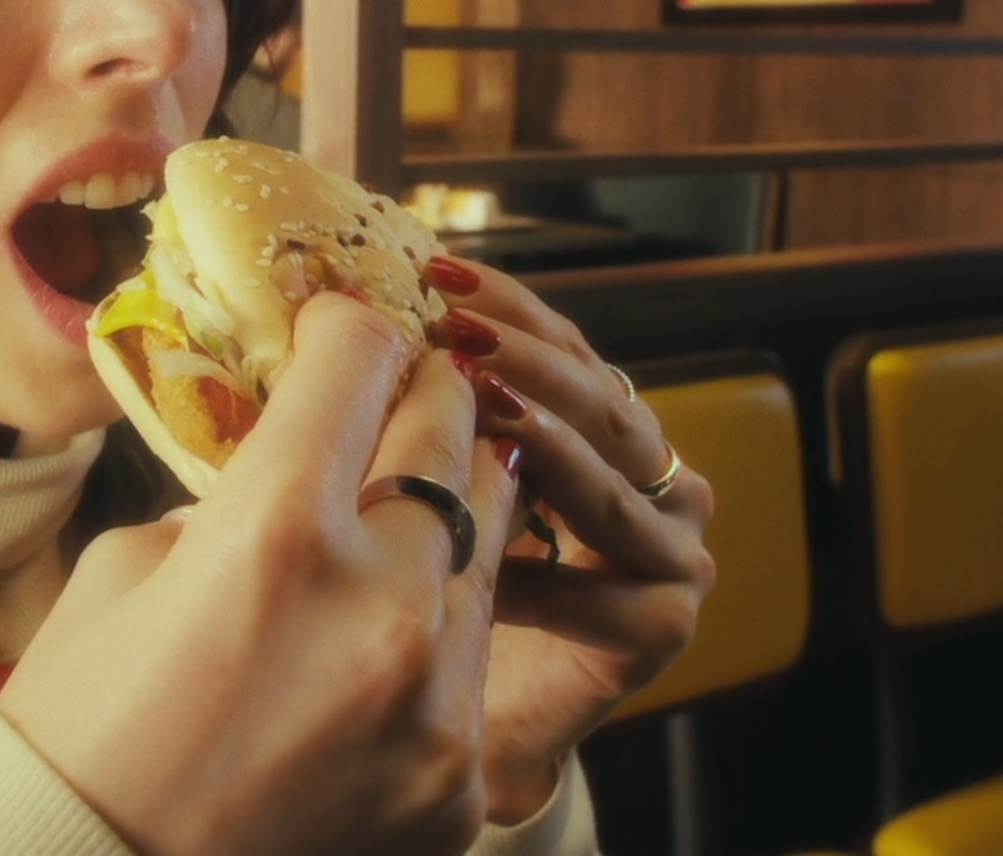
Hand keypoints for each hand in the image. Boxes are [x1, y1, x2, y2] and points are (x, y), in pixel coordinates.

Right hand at [0, 294, 525, 855]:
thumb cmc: (81, 728)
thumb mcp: (127, 572)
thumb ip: (228, 499)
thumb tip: (286, 459)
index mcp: (276, 532)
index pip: (358, 362)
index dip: (344, 326)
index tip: (335, 327)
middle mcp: (380, 603)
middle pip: (450, 433)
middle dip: (419, 396)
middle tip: (395, 388)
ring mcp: (435, 699)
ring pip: (484, 543)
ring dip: (441, 512)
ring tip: (395, 512)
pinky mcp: (458, 776)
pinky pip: (468, 662)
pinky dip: (430, 635)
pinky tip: (372, 647)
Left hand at [427, 255, 714, 824]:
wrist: (442, 728)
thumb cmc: (414, 591)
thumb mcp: (412, 480)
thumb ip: (407, 411)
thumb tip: (332, 314)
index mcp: (597, 427)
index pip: (564, 345)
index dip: (506, 307)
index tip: (435, 274)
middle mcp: (651, 480)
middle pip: (598, 399)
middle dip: (524, 360)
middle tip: (451, 334)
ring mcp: (670, 552)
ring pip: (612, 484)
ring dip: (538, 444)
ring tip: (474, 411)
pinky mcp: (662, 626)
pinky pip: (602, 589)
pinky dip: (533, 574)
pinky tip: (465, 557)